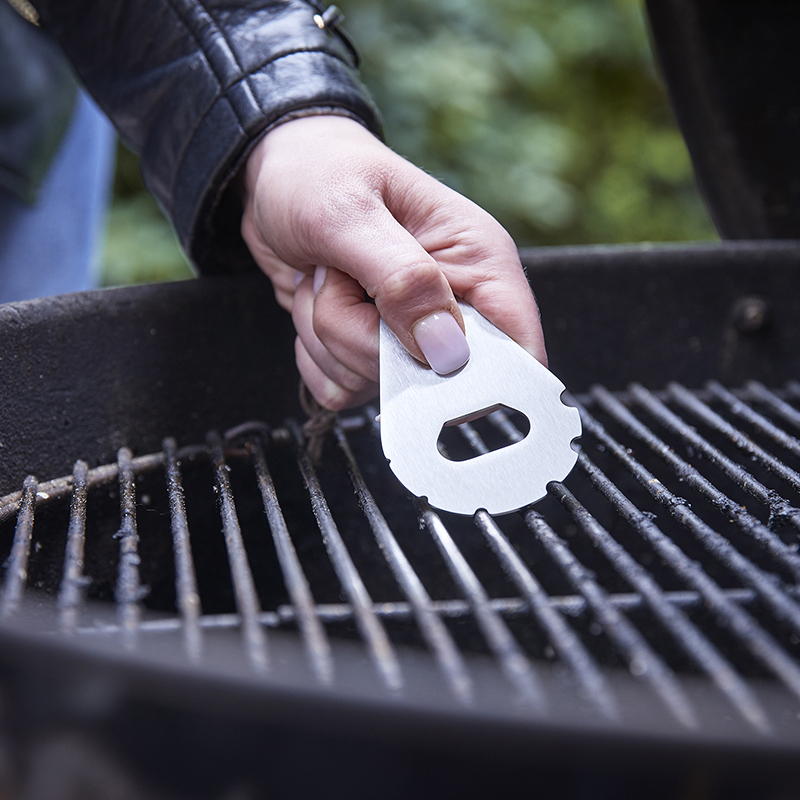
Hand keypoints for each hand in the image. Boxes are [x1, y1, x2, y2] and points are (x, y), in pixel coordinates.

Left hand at [241, 115, 546, 409]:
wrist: (274, 175)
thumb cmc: (319, 173)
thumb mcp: (352, 214)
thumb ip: (402, 279)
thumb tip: (447, 349)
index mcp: (478, 260)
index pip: (517, 347)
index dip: (480, 375)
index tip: (419, 357)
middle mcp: (452, 303)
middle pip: (433, 378)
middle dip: (365, 339)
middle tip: (342, 280)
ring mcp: (409, 333)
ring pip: (378, 386)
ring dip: (331, 338)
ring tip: (326, 279)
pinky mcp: (369, 350)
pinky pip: (344, 389)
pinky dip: (315, 355)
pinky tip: (316, 304)